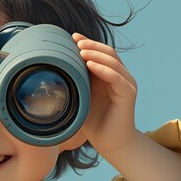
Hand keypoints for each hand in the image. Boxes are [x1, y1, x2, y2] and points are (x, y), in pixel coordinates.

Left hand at [73, 33, 139, 154]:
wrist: (110, 143)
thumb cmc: (93, 123)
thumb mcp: (79, 99)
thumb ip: (73, 84)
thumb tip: (51, 73)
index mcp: (108, 76)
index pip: (100, 53)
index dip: (87, 43)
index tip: (71, 37)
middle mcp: (120, 76)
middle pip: (107, 52)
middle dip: (91, 45)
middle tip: (75, 40)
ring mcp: (126, 83)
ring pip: (113, 61)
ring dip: (96, 54)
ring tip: (80, 51)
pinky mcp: (128, 93)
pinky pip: (116, 77)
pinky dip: (103, 69)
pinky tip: (90, 65)